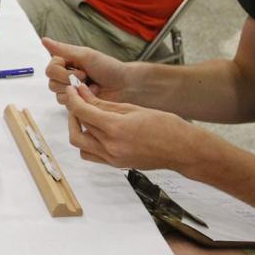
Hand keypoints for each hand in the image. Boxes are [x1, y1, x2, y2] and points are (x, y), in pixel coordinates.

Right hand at [42, 38, 131, 102]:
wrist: (125, 85)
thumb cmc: (108, 67)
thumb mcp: (85, 55)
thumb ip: (63, 49)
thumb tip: (43, 39)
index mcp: (65, 63)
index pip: (50, 70)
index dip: (63, 72)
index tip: (81, 70)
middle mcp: (65, 77)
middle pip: (51, 84)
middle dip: (70, 82)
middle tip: (87, 78)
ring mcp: (71, 92)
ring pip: (58, 96)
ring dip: (77, 91)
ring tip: (91, 87)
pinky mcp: (77, 104)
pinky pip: (68, 105)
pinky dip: (81, 100)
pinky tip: (92, 96)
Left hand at [63, 82, 207, 171]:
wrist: (183, 150)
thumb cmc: (165, 126)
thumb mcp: (133, 108)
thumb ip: (104, 103)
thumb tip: (83, 93)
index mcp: (116, 128)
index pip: (82, 111)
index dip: (73, 98)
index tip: (71, 90)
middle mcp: (111, 146)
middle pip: (79, 127)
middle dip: (74, 111)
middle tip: (78, 100)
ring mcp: (112, 158)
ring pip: (80, 144)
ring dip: (77, 128)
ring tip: (85, 116)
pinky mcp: (115, 165)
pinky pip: (90, 154)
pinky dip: (86, 142)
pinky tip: (95, 131)